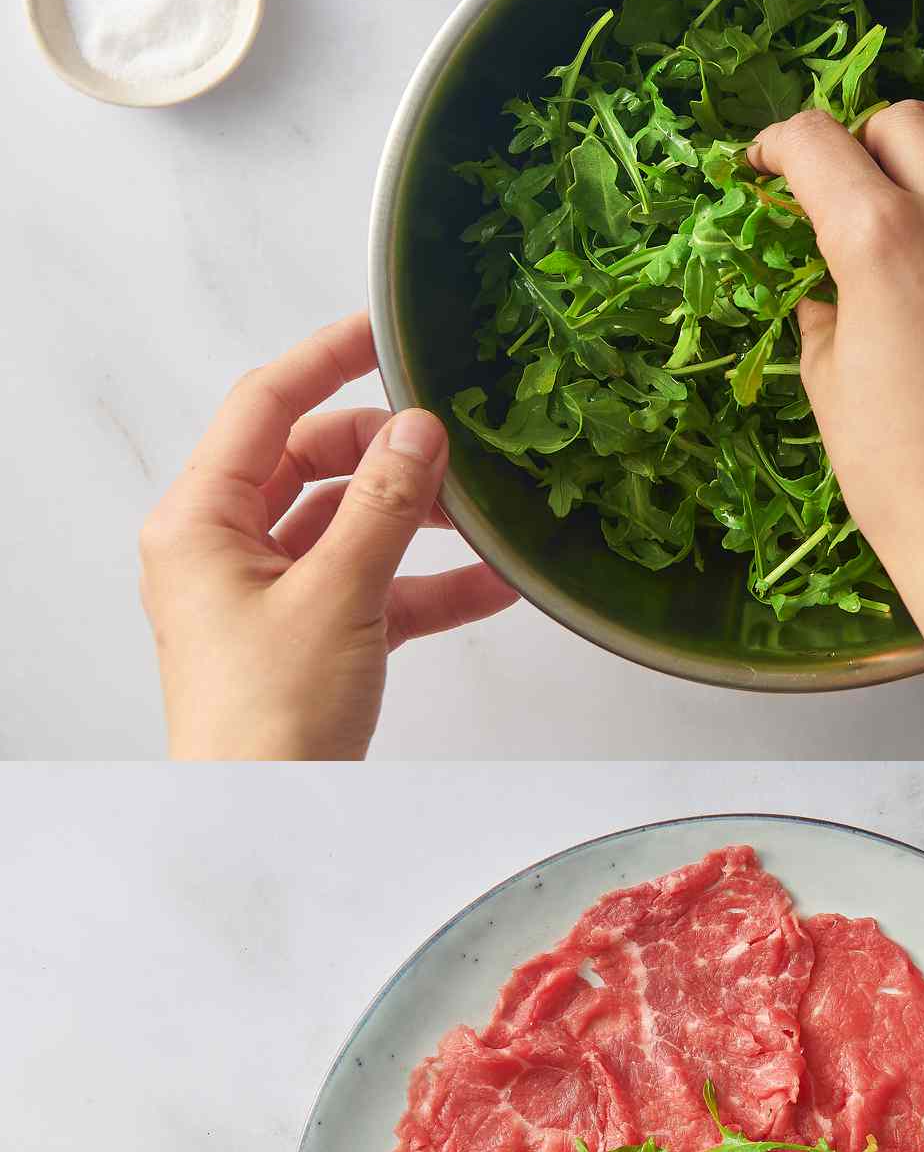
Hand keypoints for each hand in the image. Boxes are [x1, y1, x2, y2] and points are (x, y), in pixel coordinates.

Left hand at [139, 313, 515, 758]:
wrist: (261, 821)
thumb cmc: (269, 717)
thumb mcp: (336, 596)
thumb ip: (382, 505)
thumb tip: (422, 430)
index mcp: (200, 521)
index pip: (262, 406)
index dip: (325, 358)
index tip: (385, 330)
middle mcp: (224, 548)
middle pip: (311, 462)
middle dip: (387, 452)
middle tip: (454, 443)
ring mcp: (267, 595)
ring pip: (349, 526)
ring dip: (417, 520)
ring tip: (487, 512)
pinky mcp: (308, 638)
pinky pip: (372, 588)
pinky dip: (426, 585)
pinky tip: (494, 584)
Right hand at [747, 104, 923, 759]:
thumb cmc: (901, 476)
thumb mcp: (830, 386)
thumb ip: (824, 309)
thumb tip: (826, 286)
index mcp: (883, 240)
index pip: (818, 143)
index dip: (779, 145)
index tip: (766, 166)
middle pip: (906, 124)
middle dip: (862, 144)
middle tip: (838, 195)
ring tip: (908, 245)